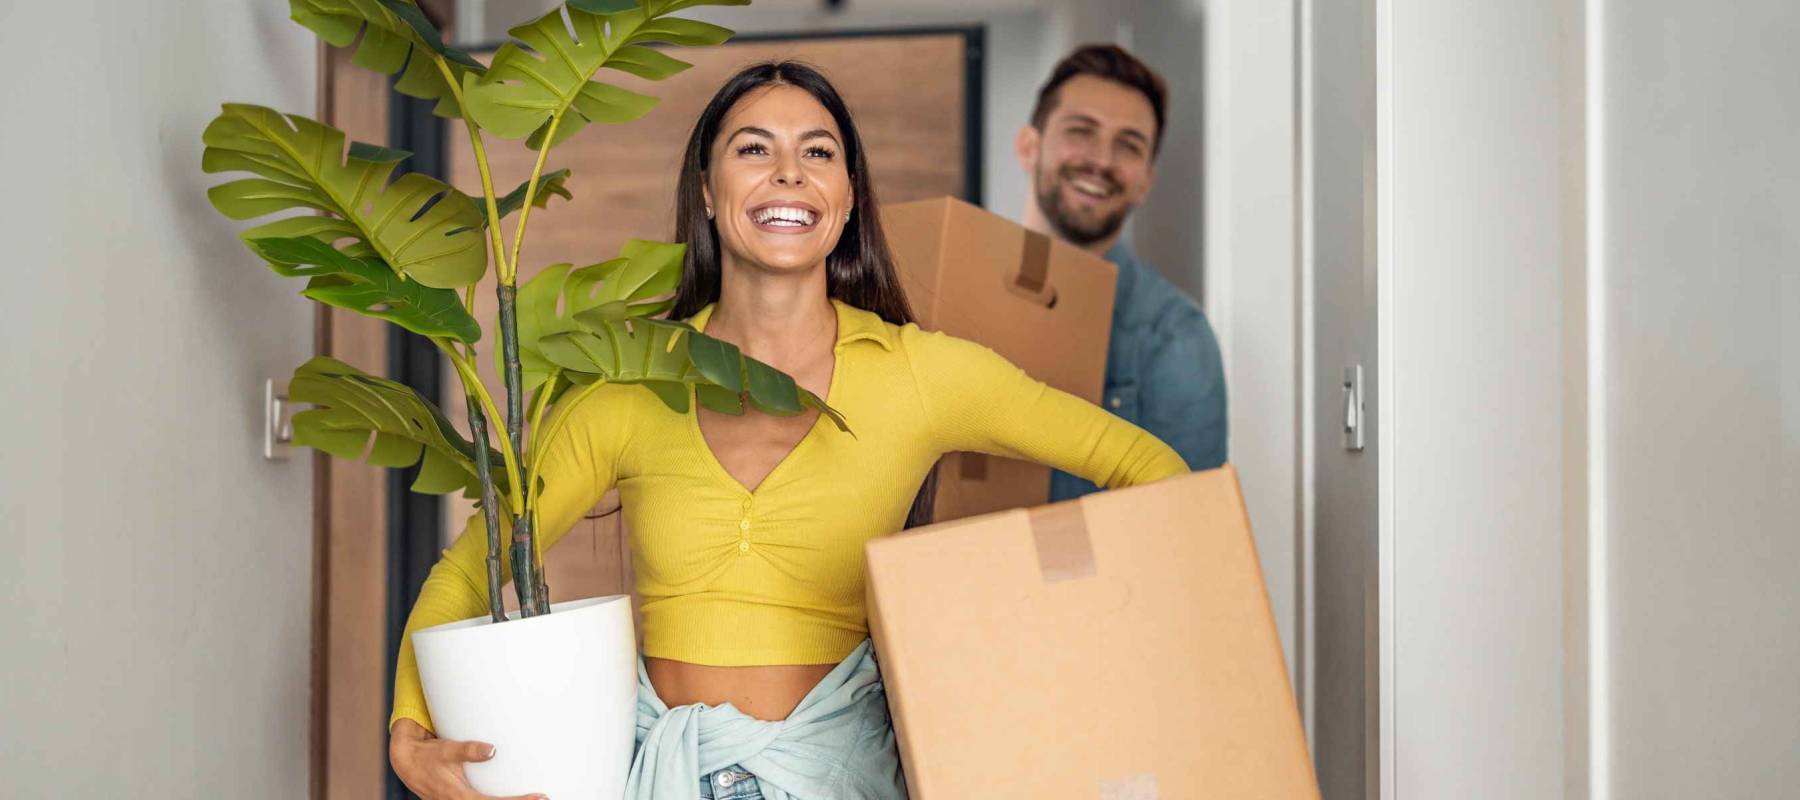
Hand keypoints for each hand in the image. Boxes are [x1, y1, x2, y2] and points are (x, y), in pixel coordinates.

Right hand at [389, 718, 546, 799]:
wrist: (407, 763)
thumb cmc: (428, 756)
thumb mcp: (446, 751)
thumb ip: (468, 750)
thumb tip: (491, 749)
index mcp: (460, 797)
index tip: (539, 797)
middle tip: (545, 797)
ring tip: (535, 798)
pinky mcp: (462, 799)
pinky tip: (515, 797)